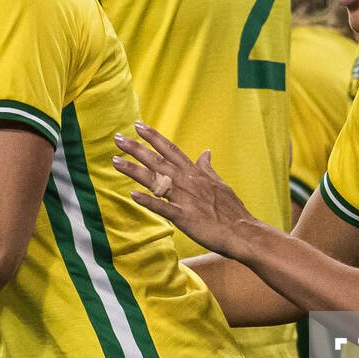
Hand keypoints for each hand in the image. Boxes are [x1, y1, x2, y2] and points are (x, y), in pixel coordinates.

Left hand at [113, 121, 259, 256]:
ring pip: (156, 181)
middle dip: (137, 149)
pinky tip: (133, 195)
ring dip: (135, 170)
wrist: (243, 231)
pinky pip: (163, 208)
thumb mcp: (220, 184)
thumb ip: (207, 168)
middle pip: (158, 161)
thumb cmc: (232, 210)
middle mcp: (187, 182)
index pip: (171, 150)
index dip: (154, 137)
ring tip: (116, 161)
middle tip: (118, 138)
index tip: (138, 125)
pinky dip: (148, 201)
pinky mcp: (184, 217)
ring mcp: (185, 199)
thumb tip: (205, 152)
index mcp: (195, 173)